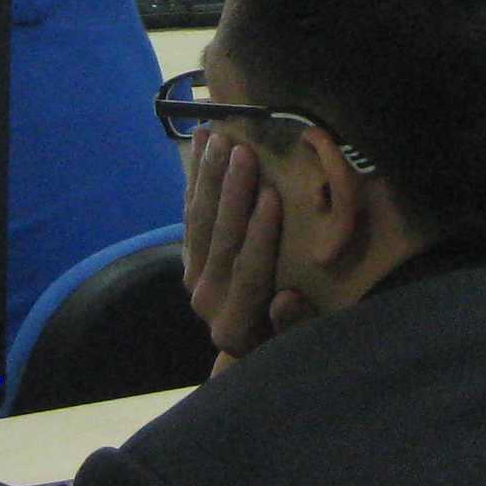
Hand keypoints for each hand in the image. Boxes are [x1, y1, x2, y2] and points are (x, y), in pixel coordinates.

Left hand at [184, 137, 308, 368]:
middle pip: (219, 241)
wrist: (246, 349)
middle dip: (230, 193)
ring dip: (208, 177)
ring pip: (198, 222)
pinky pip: (189, 214)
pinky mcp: (188, 259)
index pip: (249, 272)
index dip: (260, 235)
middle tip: (242, 151)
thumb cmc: (283, 341)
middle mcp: (207, 300)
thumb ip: (295, 326)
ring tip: (217, 137)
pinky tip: (200, 146)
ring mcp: (193, 277)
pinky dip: (195, 179)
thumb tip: (286, 299)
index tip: (273, 195)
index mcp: (235, 324)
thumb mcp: (298, 343)